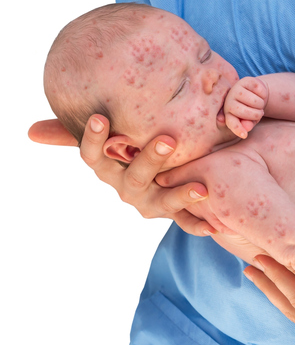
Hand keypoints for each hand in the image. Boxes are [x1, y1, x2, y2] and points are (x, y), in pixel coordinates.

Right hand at [29, 115, 214, 235]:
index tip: (100, 118)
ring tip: (201, 187)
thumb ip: (78, 133)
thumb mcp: (109, 141)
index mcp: (109, 170)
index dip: (94, 140)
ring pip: (164, 201)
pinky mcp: (175, 215)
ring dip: (182, 195)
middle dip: (151, 159)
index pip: (94, 157)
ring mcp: (152, 204)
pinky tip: (213, 226)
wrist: (162, 182)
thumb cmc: (130, 152)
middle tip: (168, 139)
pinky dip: (199, 225)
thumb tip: (31, 130)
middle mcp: (128, 189)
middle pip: (136, 176)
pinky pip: (187, 223)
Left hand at [223, 76, 268, 137]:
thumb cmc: (251, 109)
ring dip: (261, 104)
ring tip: (259, 104)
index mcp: (228, 113)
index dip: (238, 129)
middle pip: (245, 112)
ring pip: (255, 101)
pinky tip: (260, 94)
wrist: (255, 93)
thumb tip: (247, 127)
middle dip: (257, 115)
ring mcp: (236, 88)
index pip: (231, 122)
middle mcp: (229, 100)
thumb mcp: (250, 120)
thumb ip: (248, 124)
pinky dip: (264, 94)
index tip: (244, 135)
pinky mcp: (246, 80)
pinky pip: (260, 90)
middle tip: (259, 113)